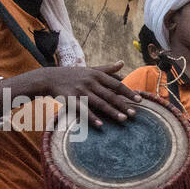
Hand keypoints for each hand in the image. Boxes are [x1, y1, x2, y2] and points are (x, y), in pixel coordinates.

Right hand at [13, 62, 140, 126]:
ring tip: (123, 119)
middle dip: (123, 105)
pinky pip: (83, 110)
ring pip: (99, 103)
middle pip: (110, 95)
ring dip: (112, 112)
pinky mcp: (71, 100)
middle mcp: (89, 82)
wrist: (49, 77)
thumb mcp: (90, 69)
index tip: (139, 99)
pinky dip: (92, 118)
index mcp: (96, 75)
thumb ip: (107, 69)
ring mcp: (80, 91)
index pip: (116, 84)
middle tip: (135, 114)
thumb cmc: (73, 74)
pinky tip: (101, 125)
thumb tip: (122, 63)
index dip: (128, 92)